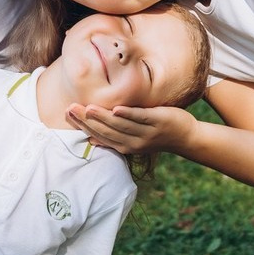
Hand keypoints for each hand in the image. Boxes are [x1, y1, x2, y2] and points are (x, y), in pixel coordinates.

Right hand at [65, 102, 195, 155]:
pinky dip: (128, 114)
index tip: (68, 113)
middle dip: (87, 120)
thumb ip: (114, 137)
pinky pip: (140, 118)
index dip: (83, 126)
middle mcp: (133, 143)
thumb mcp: (133, 140)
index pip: (99, 136)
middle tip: (71, 108)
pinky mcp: (157, 122)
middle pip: (106, 131)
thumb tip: (91, 140)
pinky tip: (116, 108)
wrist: (185, 137)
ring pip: (120, 125)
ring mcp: (145, 133)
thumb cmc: (155, 133)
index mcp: (124, 146)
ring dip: (103, 117)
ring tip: (88, 108)